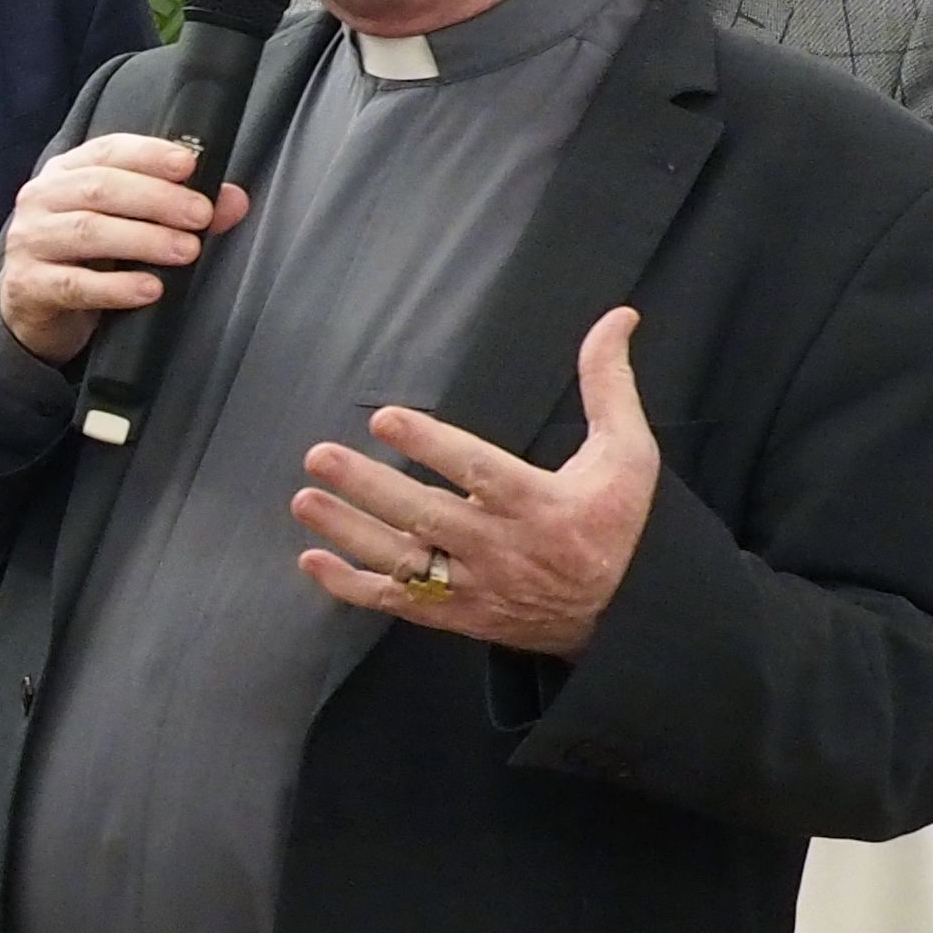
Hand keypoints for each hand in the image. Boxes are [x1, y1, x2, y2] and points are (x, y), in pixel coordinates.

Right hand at [0, 133, 255, 366]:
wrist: (34, 308)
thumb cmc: (85, 256)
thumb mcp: (127, 225)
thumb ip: (178, 209)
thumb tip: (233, 201)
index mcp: (65, 172)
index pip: (108, 151)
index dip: (149, 154)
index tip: (189, 165)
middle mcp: (41, 199)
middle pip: (100, 189)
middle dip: (157, 199)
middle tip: (200, 214)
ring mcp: (30, 242)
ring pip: (88, 232)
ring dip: (144, 240)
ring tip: (185, 250)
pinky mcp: (29, 285)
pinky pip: (75, 284)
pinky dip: (116, 287)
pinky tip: (149, 288)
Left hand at [290, 305, 659, 661]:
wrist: (622, 615)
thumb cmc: (615, 523)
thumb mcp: (629, 453)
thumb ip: (610, 384)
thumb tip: (618, 317)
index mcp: (541, 505)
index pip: (478, 472)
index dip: (431, 445)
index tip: (385, 417)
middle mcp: (502, 548)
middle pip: (426, 516)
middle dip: (368, 486)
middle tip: (318, 456)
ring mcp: (475, 586)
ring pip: (403, 562)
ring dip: (349, 531)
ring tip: (304, 500)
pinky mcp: (456, 615)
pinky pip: (396, 603)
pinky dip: (351, 588)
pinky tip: (312, 560)